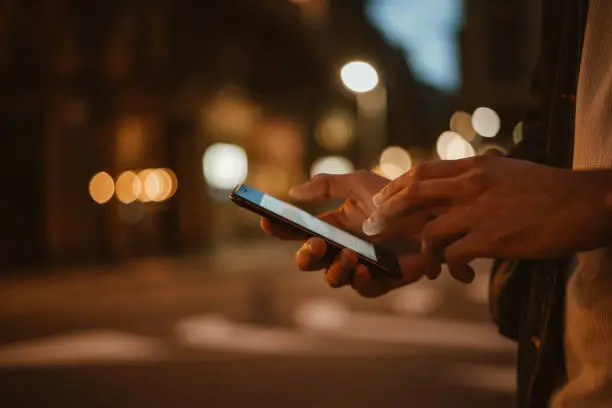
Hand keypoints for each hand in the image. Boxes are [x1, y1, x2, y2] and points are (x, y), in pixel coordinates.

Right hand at [261, 171, 433, 296]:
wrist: (436, 211)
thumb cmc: (398, 198)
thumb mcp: (359, 183)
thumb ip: (326, 185)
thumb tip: (292, 193)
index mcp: (334, 226)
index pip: (299, 231)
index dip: (281, 228)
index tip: (267, 221)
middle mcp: (343, 248)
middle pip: (310, 261)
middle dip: (306, 255)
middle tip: (315, 242)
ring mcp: (362, 265)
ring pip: (332, 278)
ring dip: (333, 268)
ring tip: (346, 253)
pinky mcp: (385, 279)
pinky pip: (364, 288)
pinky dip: (358, 280)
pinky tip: (361, 267)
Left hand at [369, 156, 611, 271]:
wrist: (585, 203)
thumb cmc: (550, 190)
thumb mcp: (507, 171)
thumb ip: (477, 177)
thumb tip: (455, 185)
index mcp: (474, 167)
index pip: (421, 171)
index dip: (394, 187)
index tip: (380, 200)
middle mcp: (471, 185)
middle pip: (412, 195)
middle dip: (386, 214)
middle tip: (373, 230)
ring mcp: (479, 211)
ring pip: (429, 233)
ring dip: (423, 256)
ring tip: (430, 270)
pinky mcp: (493, 239)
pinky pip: (454, 257)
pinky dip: (452, 269)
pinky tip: (464, 275)